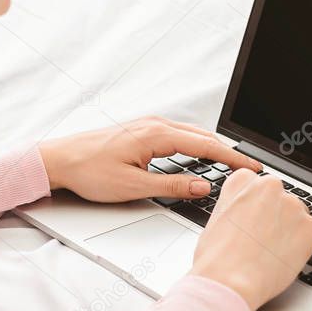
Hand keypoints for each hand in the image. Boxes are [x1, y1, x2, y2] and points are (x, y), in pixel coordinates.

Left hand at [38, 117, 261, 201]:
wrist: (59, 159)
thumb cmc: (89, 171)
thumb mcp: (133, 186)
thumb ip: (172, 186)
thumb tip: (202, 186)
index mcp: (157, 135)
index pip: (206, 146)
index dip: (233, 158)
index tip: (252, 167)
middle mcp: (155, 124)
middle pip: (203, 136)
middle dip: (229, 152)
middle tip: (249, 168)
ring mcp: (149, 125)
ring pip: (192, 134)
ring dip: (213, 147)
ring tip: (231, 163)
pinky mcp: (142, 130)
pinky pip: (179, 134)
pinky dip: (197, 144)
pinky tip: (200, 155)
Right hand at [190, 169, 311, 310]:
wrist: (229, 281)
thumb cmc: (216, 258)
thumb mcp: (216, 219)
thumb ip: (236, 207)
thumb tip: (247, 215)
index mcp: (243, 181)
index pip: (259, 186)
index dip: (259, 206)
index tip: (258, 219)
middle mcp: (269, 186)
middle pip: (282, 199)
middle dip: (278, 216)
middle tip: (268, 239)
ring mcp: (292, 206)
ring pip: (300, 215)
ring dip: (294, 230)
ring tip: (278, 252)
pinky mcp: (309, 227)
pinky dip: (311, 244)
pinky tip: (298, 255)